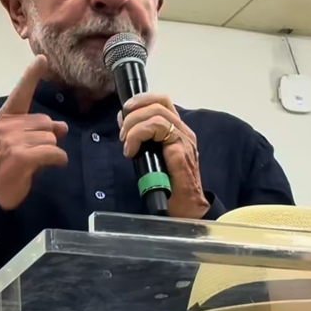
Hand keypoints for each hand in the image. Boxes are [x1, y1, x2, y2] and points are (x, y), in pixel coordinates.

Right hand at [0, 55, 67, 209]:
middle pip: (45, 122)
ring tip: (36, 163)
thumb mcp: (20, 144)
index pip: (20, 93)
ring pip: (51, 138)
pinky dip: (58, 160)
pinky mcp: (21, 156)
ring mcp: (12, 140)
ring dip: (51, 152)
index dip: (31, 75)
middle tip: (36, 154)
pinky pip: (54, 152)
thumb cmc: (6, 168)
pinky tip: (51, 166)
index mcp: (4, 119)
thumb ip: (39, 132)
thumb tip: (63, 127)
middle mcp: (6, 126)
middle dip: (48, 138)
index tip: (41, 59)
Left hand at [119, 93, 209, 219]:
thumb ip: (143, 138)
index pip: (163, 101)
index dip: (142, 99)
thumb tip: (124, 120)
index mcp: (178, 131)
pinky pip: (158, 129)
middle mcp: (184, 132)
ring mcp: (184, 141)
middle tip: (122, 133)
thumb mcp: (153, 157)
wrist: (188, 210)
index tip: (125, 111)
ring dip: (134, 126)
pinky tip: (131, 151)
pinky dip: (138, 135)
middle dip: (133, 113)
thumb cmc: (171, 188)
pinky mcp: (180, 152)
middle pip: (159, 103)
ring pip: (157, 114)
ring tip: (126, 144)